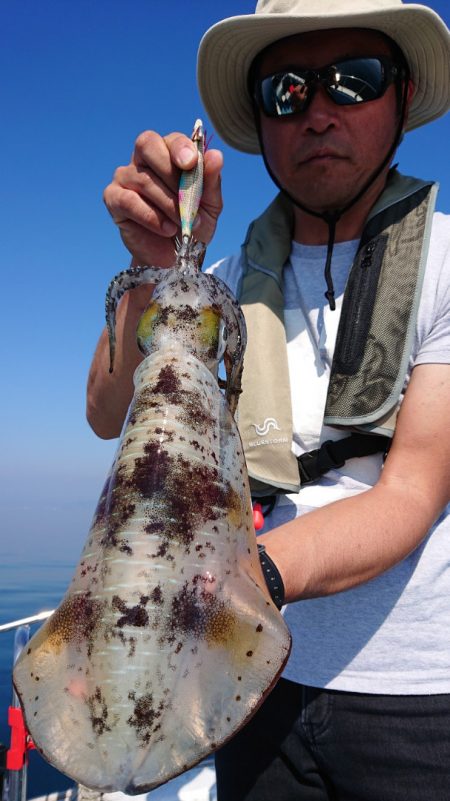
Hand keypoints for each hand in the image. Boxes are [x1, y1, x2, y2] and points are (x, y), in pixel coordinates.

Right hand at [104, 130, 223, 266]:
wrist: (175, 256)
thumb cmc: (192, 224)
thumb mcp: (209, 205)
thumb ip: (211, 181)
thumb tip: (216, 155)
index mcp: (168, 153)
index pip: (170, 139)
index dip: (180, 147)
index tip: (190, 163)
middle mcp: (143, 160)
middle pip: (147, 145)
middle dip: (169, 170)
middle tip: (187, 197)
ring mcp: (125, 177)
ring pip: (143, 179)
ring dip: (168, 204)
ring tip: (182, 223)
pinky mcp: (113, 198)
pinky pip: (129, 201)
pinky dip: (150, 217)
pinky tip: (166, 229)